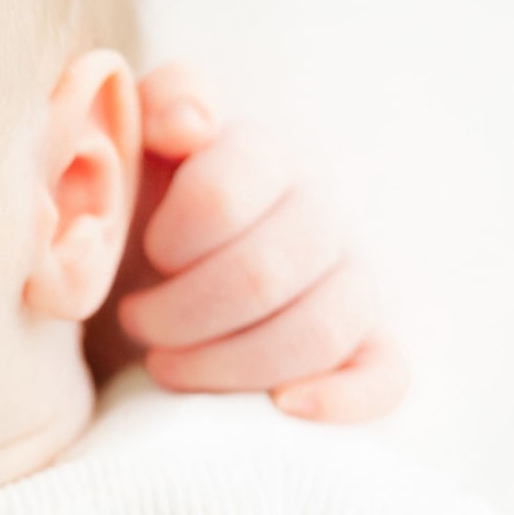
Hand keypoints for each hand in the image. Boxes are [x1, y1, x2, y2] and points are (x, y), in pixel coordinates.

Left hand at [88, 63, 406, 422]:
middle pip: (265, 273)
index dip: (171, 239)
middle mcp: (319, 212)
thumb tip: (191, 124)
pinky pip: (386, 376)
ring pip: (321, 329)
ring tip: (165, 365)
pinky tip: (281, 406)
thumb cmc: (131, 213)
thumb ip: (152, 108)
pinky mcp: (366, 344)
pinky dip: (341, 397)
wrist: (141, 282)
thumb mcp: (126, 151)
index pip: (226, 191)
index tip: (142, 256)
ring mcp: (350, 280)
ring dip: (228, 363)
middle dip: (180, 313)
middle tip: (136, 321)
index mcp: (258, 155)